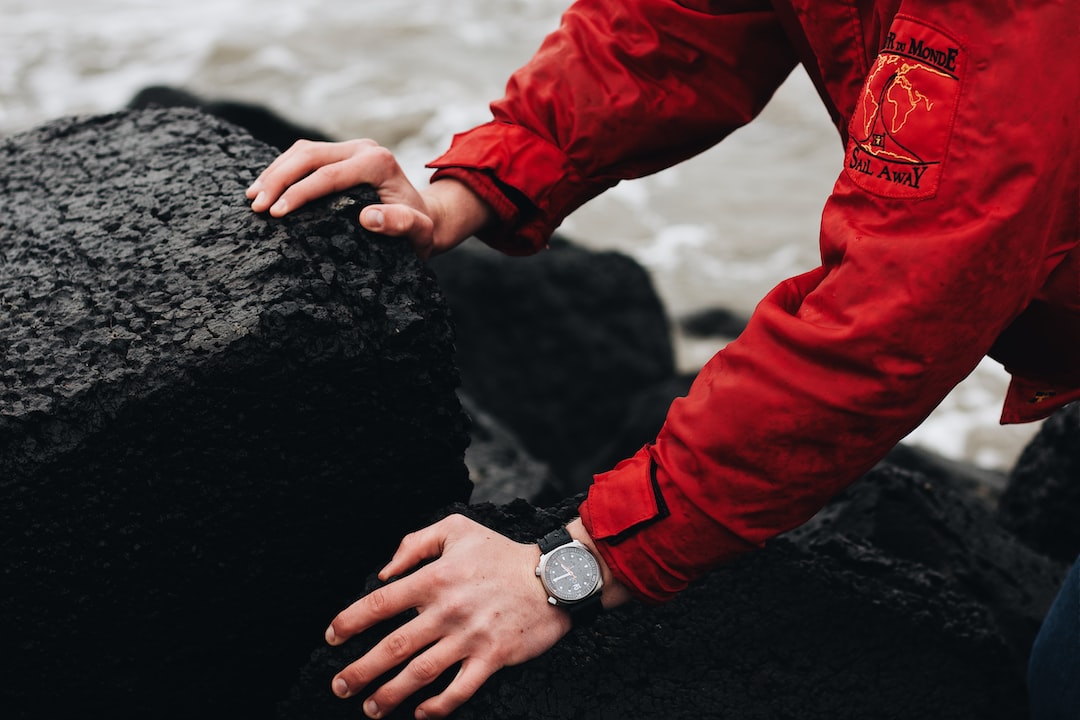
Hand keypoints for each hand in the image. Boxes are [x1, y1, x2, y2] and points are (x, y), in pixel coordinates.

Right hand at [245, 139, 490, 258]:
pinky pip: (306, 156)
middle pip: (309, 156)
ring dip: (275, 172)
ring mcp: (352, 149)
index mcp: (378, 162)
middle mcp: (364, 149)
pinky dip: (283, 169)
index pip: (328, 175)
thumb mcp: (420, 234)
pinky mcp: (342, 155)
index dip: (299, 193)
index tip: (276, 213)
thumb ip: (401, 225)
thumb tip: (368, 218)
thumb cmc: (421, 230)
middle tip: (256, 206)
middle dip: (278, 179)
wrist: (427, 218)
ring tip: (252, 197)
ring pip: (303, 151)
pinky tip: (265, 187)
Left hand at [324, 514, 571, 718]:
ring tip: (370, 708)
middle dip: (360, 670)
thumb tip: (384, 572)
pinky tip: (421, 713)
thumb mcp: (457, 530)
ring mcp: (469, 637)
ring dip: (390, 695)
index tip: (332, 637)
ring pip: (419, 673)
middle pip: (393, 647)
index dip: (350, 622)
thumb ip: (414, 543)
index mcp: (435, 578)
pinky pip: (459, 689)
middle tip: (340, 686)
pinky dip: (438, 706)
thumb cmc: (502, 553)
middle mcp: (447, 610)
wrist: (553, 577)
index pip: (380, 604)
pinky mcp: (492, 657)